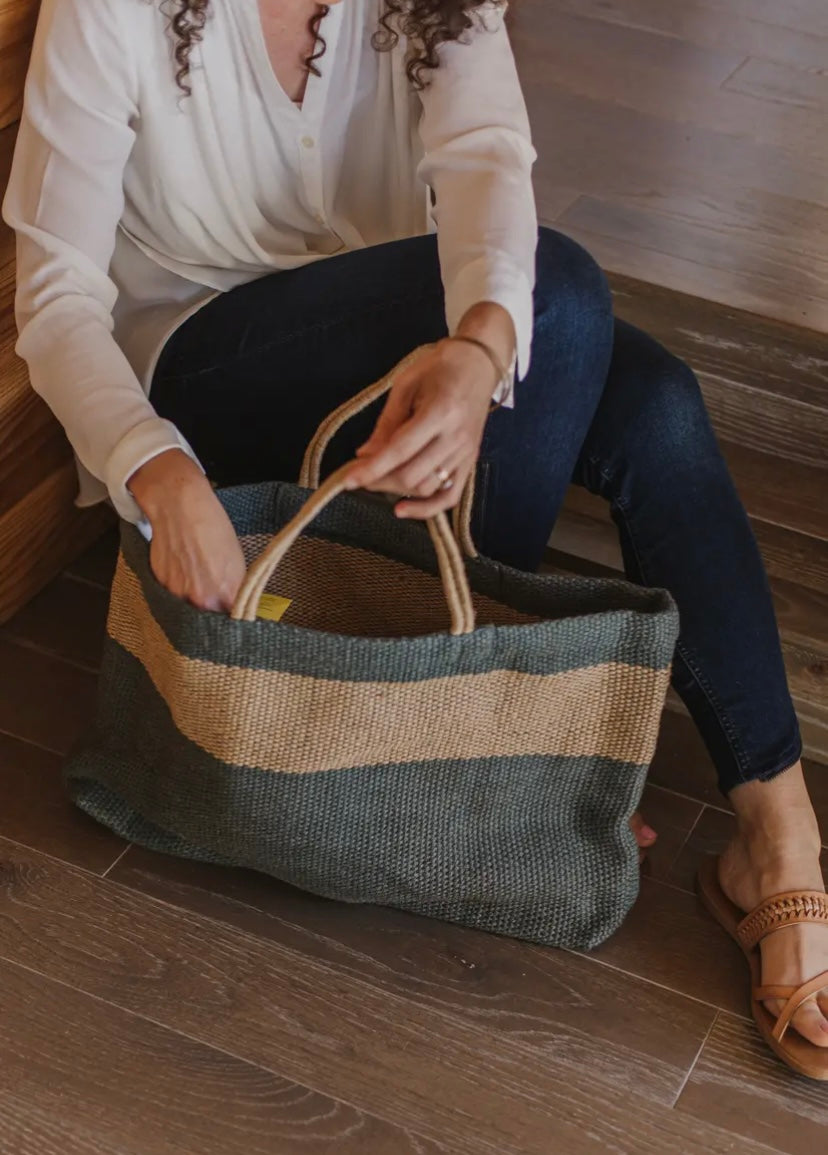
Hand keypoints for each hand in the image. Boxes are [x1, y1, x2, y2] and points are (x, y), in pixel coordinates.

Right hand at [128, 449, 246, 611]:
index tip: (233, 617)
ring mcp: (177, 593)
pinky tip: (183, 572)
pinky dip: (178, 589)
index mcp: (224, 594)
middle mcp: (199, 599)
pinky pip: (172, 596)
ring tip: (197, 582)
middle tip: (215, 601)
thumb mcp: (237, 561)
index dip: (232, 619)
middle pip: (207, 620)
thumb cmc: (213, 527)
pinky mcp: (159, 583)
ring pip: (187, 609)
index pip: (231, 622)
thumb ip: (235, 589)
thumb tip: (235, 606)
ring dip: (193, 602)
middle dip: (212, 614)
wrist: (179, 506)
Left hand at [345, 335, 501, 518]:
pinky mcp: (471, 462)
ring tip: (380, 479)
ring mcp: (466, 453)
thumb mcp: (406, 385)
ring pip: (426, 488)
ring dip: (397, 490)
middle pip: (412, 476)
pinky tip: (403, 509)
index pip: (400, 451)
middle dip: (380, 480)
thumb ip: (386, 423)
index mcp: (440, 412)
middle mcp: (456, 437)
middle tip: (360, 473)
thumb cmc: (440, 367)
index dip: (372, 469)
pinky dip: (426, 509)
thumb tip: (365, 454)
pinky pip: (450, 496)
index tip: (348, 480)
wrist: (479, 364)